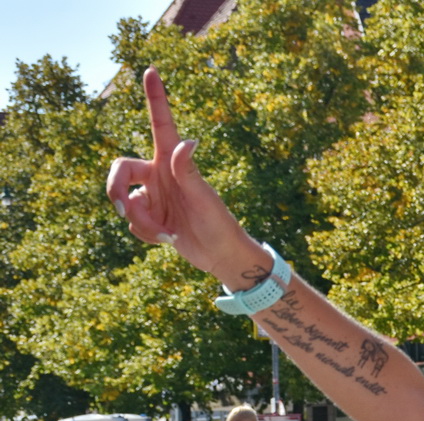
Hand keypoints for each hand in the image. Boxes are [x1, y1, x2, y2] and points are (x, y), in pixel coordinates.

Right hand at [106, 68, 263, 282]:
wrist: (220, 256)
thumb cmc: (218, 223)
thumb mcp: (202, 196)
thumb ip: (187, 170)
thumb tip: (189, 141)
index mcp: (171, 161)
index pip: (160, 124)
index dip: (155, 98)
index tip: (151, 70)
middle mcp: (158, 174)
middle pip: (118, 170)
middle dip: (113, 190)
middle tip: (121, 209)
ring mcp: (152, 196)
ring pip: (125, 204)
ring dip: (142, 222)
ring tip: (168, 234)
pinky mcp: (149, 217)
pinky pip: (132, 223)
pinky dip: (146, 234)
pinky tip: (167, 239)